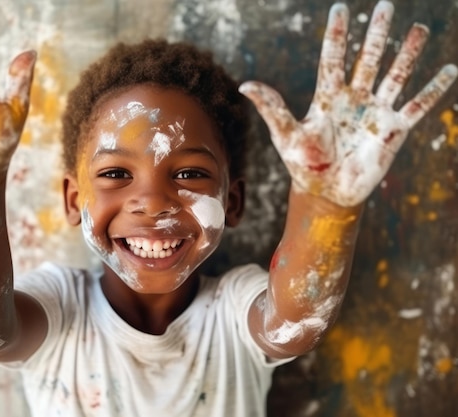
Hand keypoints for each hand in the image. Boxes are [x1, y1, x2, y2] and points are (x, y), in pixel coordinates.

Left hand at [239, 0, 456, 206]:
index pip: (332, 59)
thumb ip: (272, 108)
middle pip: (368, 59)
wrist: (326, 193)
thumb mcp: (285, 135)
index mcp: (327, 97)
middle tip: (387, 6)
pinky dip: (433, 90)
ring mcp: (375, 112)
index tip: (340, 8)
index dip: (336, 35)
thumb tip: (245, 85)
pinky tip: (449, 71)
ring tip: (420, 29)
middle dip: (377, 34)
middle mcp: (353, 99)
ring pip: (395, 76)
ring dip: (408, 53)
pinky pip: (417, 106)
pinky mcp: (393, 130)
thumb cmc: (304, 164)